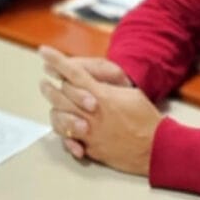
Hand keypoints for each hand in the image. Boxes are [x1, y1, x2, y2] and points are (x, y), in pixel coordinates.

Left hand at [38, 45, 162, 174]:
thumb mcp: (129, 93)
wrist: (155, 147)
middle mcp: (90, 112)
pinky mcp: (90, 148)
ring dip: (53, 109)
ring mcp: (88, 131)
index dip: (56, 60)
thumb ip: (106, 87)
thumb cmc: (145, 117)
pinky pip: (69, 141)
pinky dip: (65, 136)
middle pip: (60, 95)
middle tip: (44, 82)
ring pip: (59, 118)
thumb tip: (91, 83)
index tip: (43, 52)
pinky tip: (66, 131)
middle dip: (49, 87)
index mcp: (101, 95)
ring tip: (52, 104)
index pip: (73, 73)